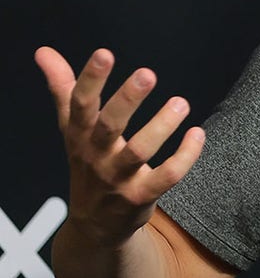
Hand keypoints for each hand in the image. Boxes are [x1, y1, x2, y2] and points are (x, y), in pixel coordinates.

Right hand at [36, 47, 204, 247]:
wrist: (94, 225)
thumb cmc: (88, 164)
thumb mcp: (71, 128)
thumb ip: (62, 89)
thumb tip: (44, 52)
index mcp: (80, 135)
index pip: (80, 105)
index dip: (90, 79)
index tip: (104, 54)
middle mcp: (97, 155)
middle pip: (108, 126)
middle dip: (126, 100)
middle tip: (147, 74)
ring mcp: (118, 178)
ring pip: (139, 152)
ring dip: (161, 127)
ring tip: (181, 103)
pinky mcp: (141, 196)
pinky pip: (166, 177)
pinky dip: (184, 156)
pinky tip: (198, 134)